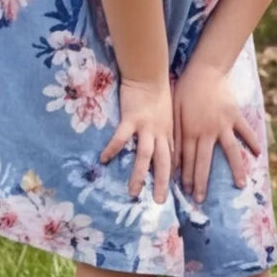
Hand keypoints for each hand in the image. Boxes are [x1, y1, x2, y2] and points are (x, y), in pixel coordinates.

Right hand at [100, 79, 174, 203]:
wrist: (149, 74)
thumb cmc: (158, 94)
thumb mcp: (169, 116)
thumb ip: (166, 134)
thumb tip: (166, 150)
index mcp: (169, 133)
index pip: (173, 159)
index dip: (173, 176)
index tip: (172, 193)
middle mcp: (160, 133)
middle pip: (164, 162)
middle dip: (162, 183)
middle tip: (159, 202)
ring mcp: (146, 127)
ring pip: (144, 156)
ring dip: (139, 175)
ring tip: (132, 192)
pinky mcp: (131, 119)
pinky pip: (121, 138)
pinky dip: (113, 149)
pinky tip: (104, 159)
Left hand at [172, 62, 263, 203]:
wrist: (205, 71)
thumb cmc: (185, 90)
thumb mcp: (174, 112)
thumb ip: (176, 135)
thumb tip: (174, 158)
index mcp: (190, 131)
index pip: (187, 160)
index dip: (186, 178)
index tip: (187, 193)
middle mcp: (208, 131)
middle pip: (205, 162)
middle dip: (202, 183)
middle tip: (201, 199)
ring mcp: (224, 124)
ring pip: (230, 152)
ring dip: (234, 170)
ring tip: (239, 185)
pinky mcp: (235, 116)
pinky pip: (246, 131)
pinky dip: (252, 142)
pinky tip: (257, 154)